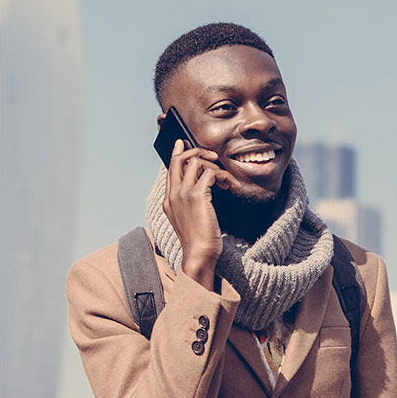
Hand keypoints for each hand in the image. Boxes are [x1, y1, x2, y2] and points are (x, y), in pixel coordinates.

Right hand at [161, 139, 231, 290]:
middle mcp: (173, 194)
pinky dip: (221, 175)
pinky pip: (210, 173)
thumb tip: (201, 187)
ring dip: (213, 165)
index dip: (176, 153)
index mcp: (169, 199)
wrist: (199, 254)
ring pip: (195, 162)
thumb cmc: (198, 239)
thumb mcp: (187, 219)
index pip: (170, 168)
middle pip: (180, 159)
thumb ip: (188, 202)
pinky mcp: (197, 196)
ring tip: (223, 178)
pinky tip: (227, 185)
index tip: (181, 143)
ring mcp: (183, 194)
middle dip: (196, 151)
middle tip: (212, 156)